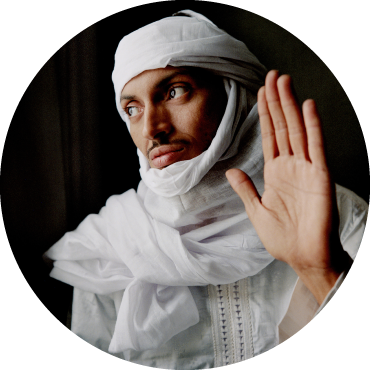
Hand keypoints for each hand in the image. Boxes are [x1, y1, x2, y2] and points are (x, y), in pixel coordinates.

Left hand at [226, 70, 349, 303]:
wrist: (303, 257)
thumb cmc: (283, 237)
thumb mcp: (257, 210)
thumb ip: (245, 189)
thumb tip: (231, 171)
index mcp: (275, 173)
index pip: (270, 136)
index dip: (265, 114)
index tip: (262, 93)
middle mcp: (291, 166)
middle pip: (283, 127)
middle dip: (276, 101)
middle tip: (273, 76)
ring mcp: (306, 169)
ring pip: (297, 130)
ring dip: (290, 106)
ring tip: (285, 82)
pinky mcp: (320, 176)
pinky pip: (316, 147)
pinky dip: (313, 126)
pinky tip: (307, 107)